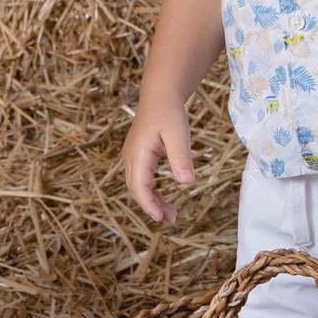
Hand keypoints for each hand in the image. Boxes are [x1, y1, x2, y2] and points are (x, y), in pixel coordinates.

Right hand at [123, 102, 197, 223]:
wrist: (160, 97)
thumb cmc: (169, 114)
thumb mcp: (178, 135)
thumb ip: (181, 158)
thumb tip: (187, 182)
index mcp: (138, 154)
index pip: (139, 186)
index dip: (148, 204)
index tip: (159, 218)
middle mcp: (131, 157)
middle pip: (137, 190)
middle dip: (152, 207)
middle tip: (172, 220)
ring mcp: (132, 157)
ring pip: (138, 187)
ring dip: (152, 201)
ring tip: (171, 214)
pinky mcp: (138, 157)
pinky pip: (141, 180)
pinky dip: (151, 192)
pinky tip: (163, 199)